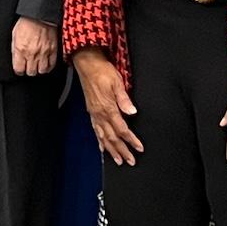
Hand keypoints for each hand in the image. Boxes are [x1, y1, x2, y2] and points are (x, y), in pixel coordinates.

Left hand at [11, 16, 58, 76]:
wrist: (40, 15)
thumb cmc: (27, 22)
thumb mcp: (14, 35)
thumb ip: (15, 49)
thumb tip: (16, 58)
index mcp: (21, 49)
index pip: (19, 70)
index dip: (19, 70)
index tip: (20, 68)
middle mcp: (32, 53)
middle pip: (31, 72)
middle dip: (28, 70)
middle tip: (28, 66)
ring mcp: (44, 52)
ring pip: (42, 71)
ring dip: (39, 69)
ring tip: (37, 65)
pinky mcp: (53, 50)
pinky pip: (52, 65)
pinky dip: (48, 66)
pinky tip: (46, 64)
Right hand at [71, 48, 141, 164]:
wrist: (87, 64)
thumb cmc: (103, 71)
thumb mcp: (117, 82)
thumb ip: (124, 99)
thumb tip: (132, 112)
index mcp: (108, 108)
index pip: (122, 129)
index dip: (131, 140)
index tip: (139, 148)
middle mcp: (100, 114)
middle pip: (112, 137)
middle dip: (121, 150)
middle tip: (130, 161)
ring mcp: (94, 114)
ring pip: (103, 137)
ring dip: (111, 150)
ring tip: (117, 160)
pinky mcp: (91, 111)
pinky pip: (95, 130)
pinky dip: (99, 141)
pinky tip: (102, 147)